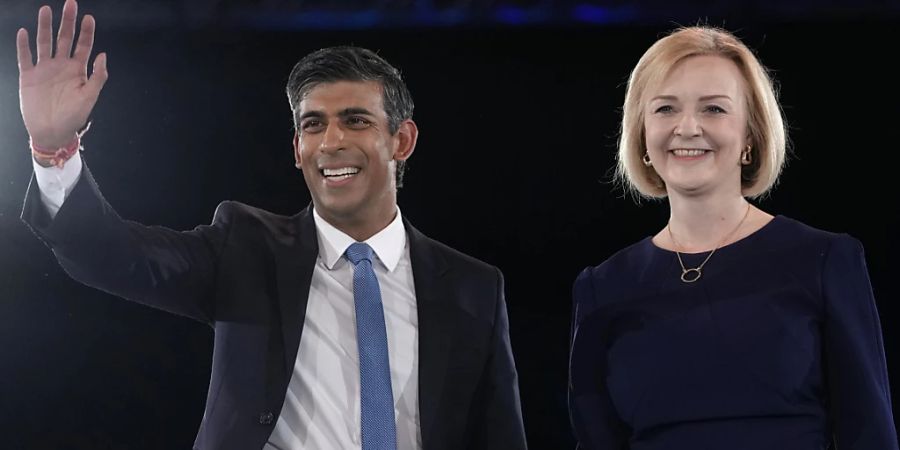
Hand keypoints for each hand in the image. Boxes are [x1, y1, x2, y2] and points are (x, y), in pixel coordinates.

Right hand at [17, 0, 107, 148]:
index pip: (83, 46)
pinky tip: (24, 32)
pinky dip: (24, 45)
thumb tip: (102, 55)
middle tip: (70, 4)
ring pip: (44, 43)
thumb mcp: (89, 97)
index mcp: (78, 70)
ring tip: (46, 10)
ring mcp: (44, 69)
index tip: (89, 17)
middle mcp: (61, 65)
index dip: (86, 32)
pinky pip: (25, 57)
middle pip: (64, 38)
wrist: (53, 132)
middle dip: (67, 22)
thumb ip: (97, 77)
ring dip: (45, 27)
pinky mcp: (28, 76)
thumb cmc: (74, 116)